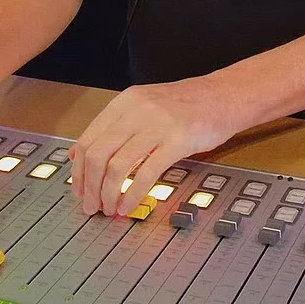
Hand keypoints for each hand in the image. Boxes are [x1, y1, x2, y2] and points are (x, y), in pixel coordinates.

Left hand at [70, 76, 240, 217]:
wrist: (225, 95)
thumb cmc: (188, 103)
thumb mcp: (146, 104)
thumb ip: (116, 125)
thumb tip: (81, 153)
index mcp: (125, 102)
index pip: (88, 140)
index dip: (79, 171)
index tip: (79, 190)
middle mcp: (137, 111)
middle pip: (97, 155)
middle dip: (89, 187)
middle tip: (91, 205)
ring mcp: (157, 125)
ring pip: (117, 166)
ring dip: (108, 194)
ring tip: (110, 208)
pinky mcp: (177, 141)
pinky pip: (146, 174)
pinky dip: (133, 195)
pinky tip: (129, 205)